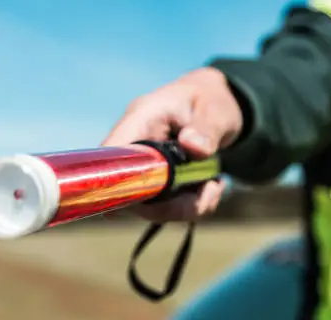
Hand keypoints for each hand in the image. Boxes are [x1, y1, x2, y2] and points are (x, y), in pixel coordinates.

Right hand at [102, 67, 242, 221]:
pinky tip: (213, 185)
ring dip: (188, 206)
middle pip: (130, 192)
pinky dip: (195, 205)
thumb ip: (207, 128)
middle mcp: (136, 147)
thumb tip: (192, 145)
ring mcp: (146, 168)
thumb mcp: (217, 111)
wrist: (219, 104)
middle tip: (208, 189)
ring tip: (215, 184)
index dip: (118, 182)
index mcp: (141, 119)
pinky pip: (171, 208)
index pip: (111, 155)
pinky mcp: (159, 183)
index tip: (150, 198)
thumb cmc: (212, 101)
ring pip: (153, 207)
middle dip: (170, 204)